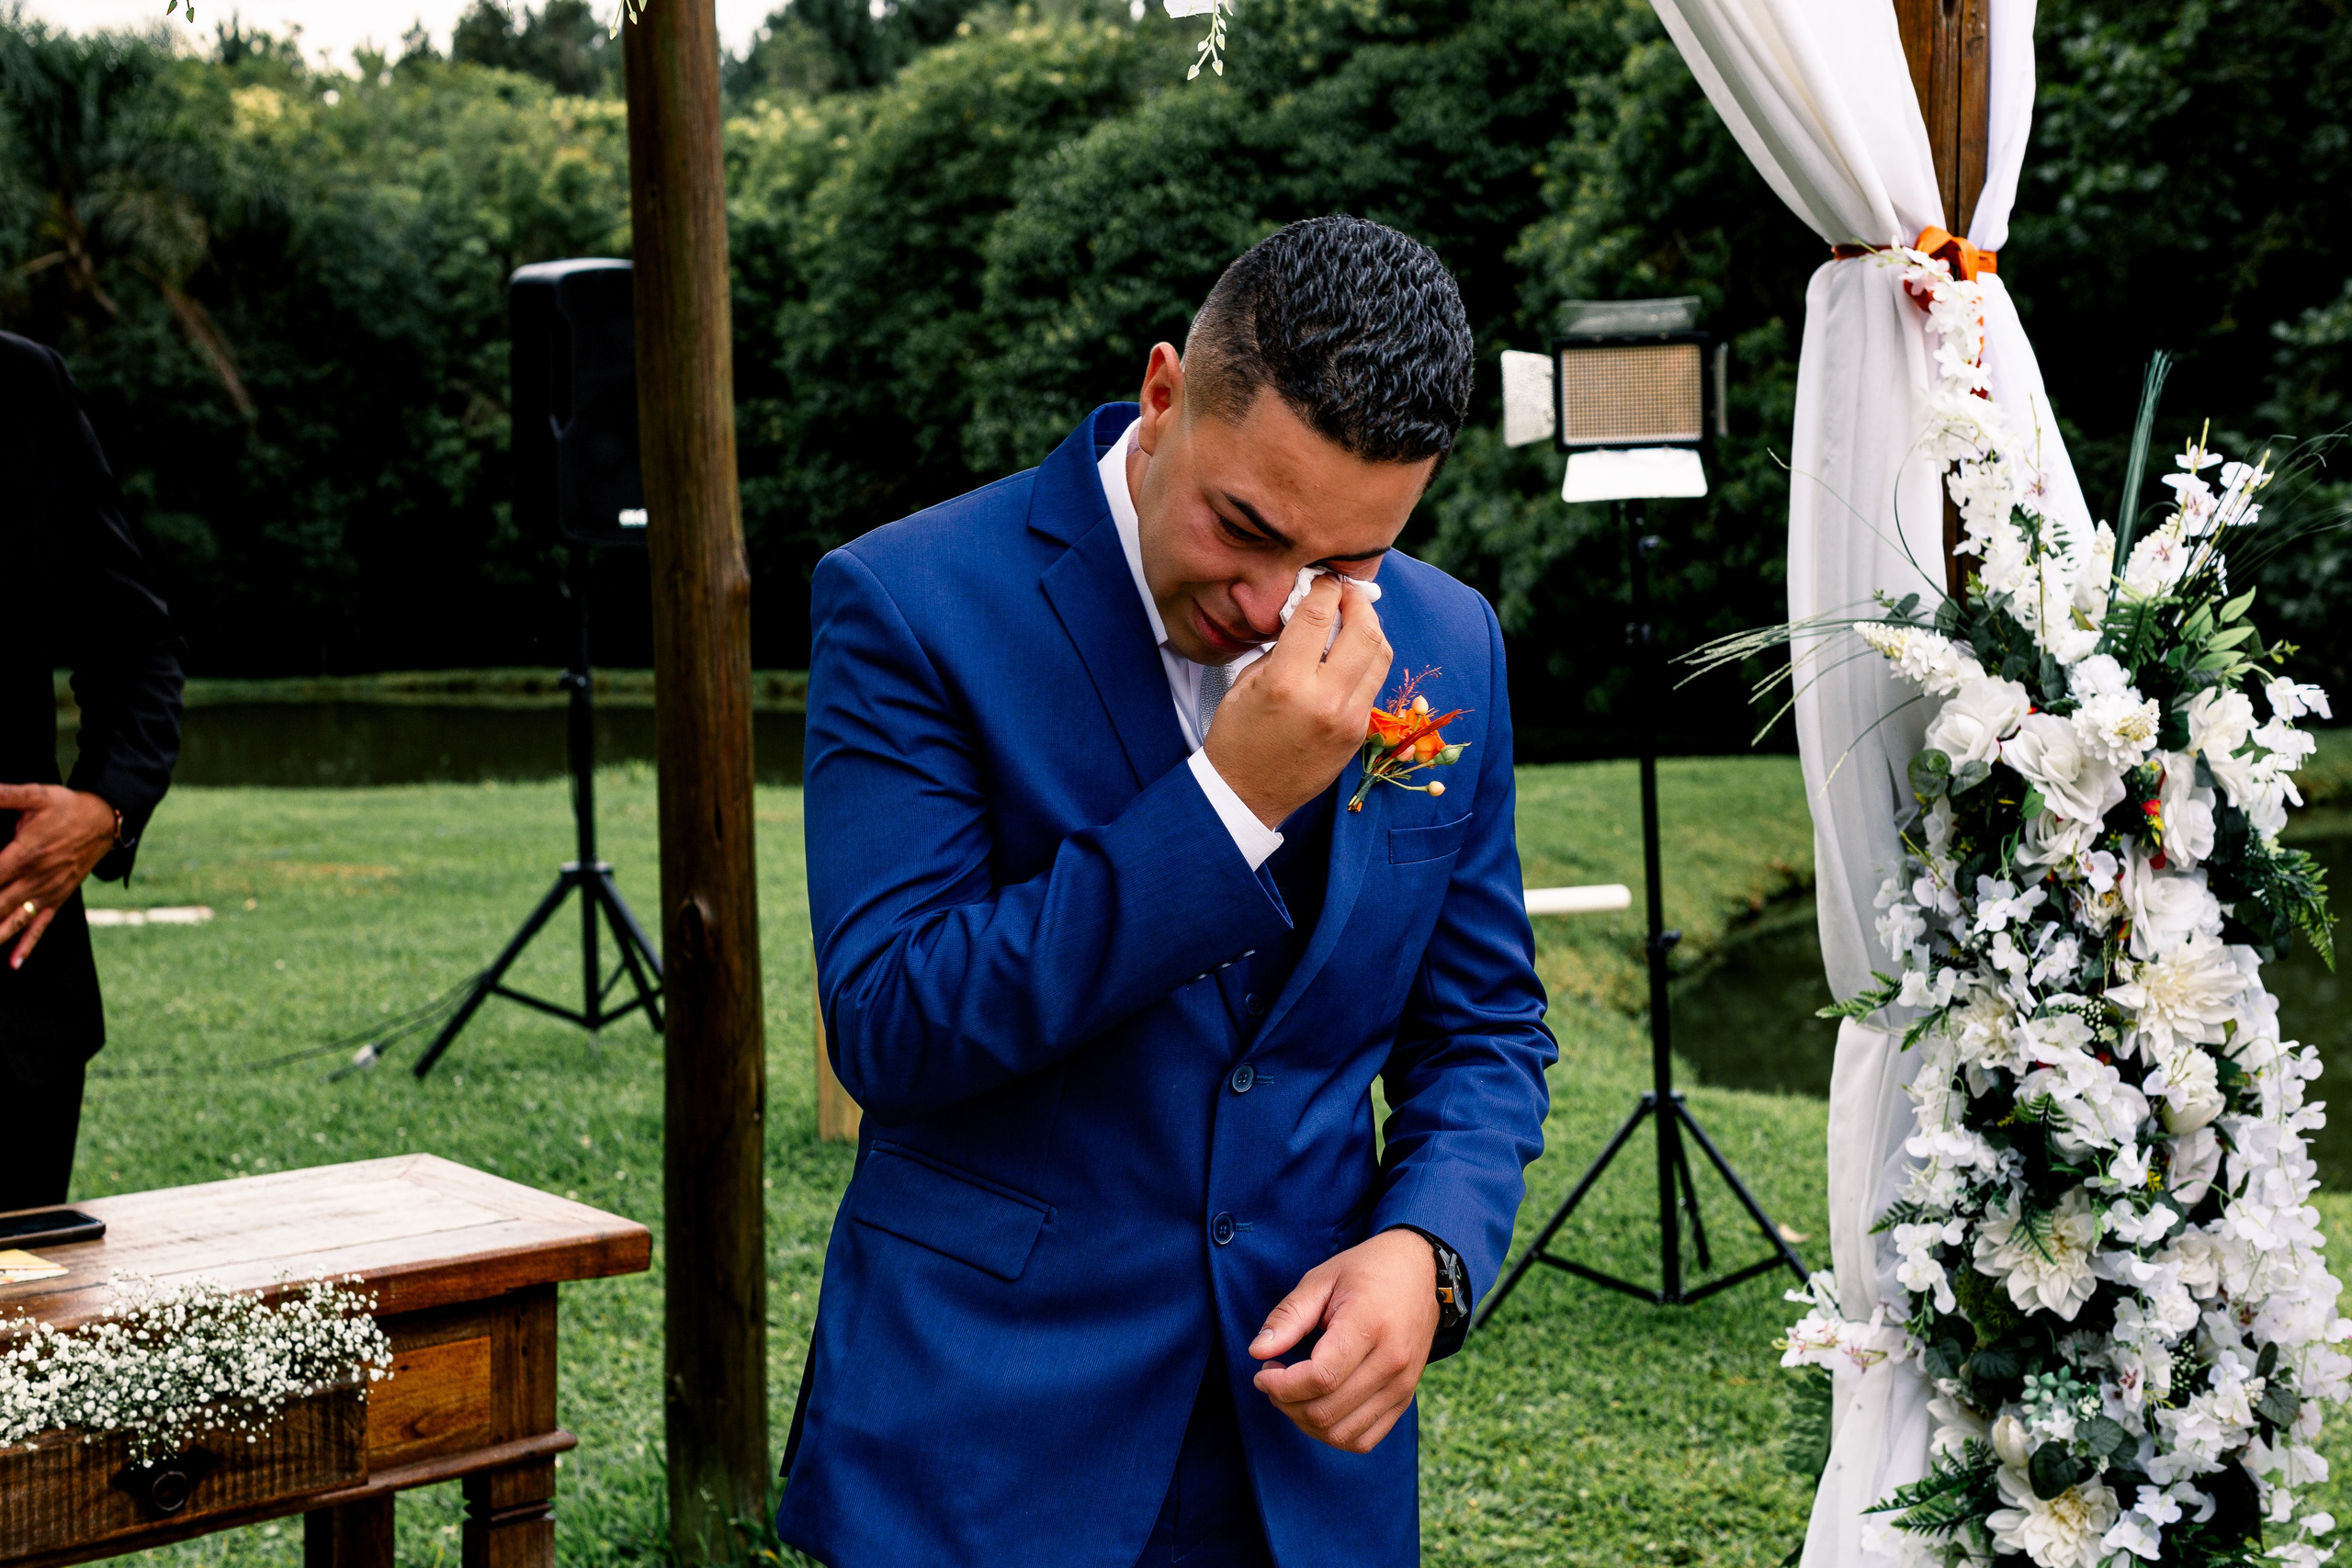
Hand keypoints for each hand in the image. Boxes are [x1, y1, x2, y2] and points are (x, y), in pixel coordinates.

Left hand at [0, 785, 118, 967]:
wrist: (106, 820)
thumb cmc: (67, 806)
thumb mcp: (36, 794)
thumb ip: (6, 794)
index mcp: (25, 852)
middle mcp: (35, 877)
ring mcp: (47, 891)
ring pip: (14, 920)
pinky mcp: (57, 898)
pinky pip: (40, 926)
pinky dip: (27, 945)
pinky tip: (13, 963)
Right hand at [1203, 575, 1390, 827]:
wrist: (1246, 797)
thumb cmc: (1236, 739)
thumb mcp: (1246, 684)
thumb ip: (1280, 649)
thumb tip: (1308, 620)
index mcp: (1286, 683)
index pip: (1319, 616)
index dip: (1326, 588)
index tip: (1325, 579)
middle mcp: (1325, 699)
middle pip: (1365, 630)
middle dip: (1360, 601)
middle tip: (1348, 592)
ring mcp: (1348, 719)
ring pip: (1381, 655)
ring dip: (1371, 629)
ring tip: (1355, 619)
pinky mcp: (1358, 733)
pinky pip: (1373, 683)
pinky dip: (1367, 660)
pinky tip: (1350, 654)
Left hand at [1248, 1227, 1438, 1453]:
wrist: (1422, 1273)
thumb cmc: (1367, 1270)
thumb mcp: (1322, 1279)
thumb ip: (1288, 1316)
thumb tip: (1258, 1352)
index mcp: (1369, 1325)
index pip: (1320, 1378)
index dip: (1281, 1385)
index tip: (1264, 1372)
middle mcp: (1391, 1361)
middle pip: (1327, 1411)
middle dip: (1286, 1403)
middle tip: (1273, 1379)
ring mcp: (1402, 1385)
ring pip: (1342, 1433)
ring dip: (1305, 1422)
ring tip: (1293, 1393)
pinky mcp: (1405, 1398)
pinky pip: (1365, 1439)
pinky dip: (1333, 1434)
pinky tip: (1318, 1406)